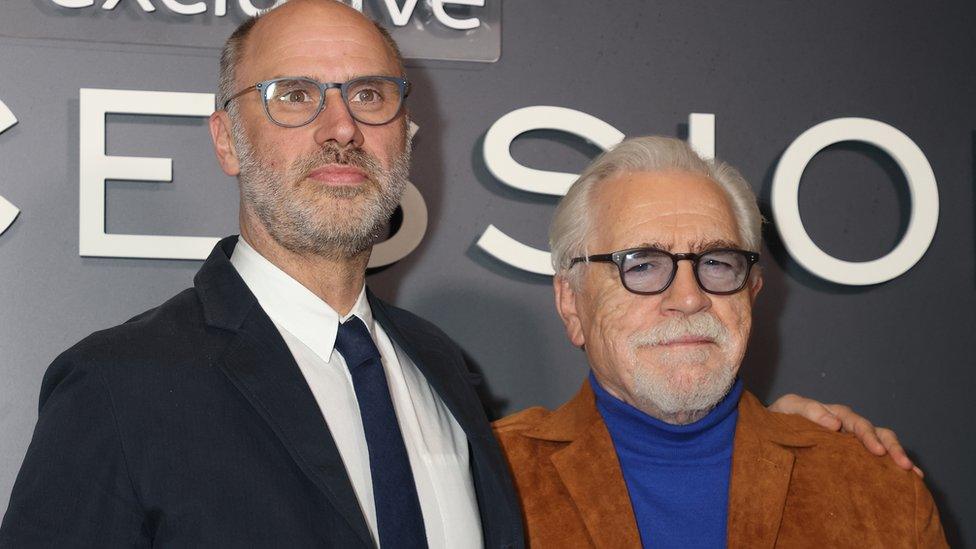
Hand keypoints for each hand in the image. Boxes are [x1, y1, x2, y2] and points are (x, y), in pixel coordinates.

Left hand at [768, 393, 921, 477]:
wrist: (770, 430)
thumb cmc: (779, 418)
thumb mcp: (789, 408)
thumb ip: (808, 410)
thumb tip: (835, 423)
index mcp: (833, 413)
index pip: (855, 421)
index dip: (867, 435)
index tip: (876, 451)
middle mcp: (847, 425)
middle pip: (876, 432)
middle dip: (891, 447)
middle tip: (902, 465)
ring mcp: (850, 440)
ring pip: (882, 443)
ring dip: (898, 455)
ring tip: (913, 473)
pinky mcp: (851, 455)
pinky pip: (876, 458)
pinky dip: (894, 465)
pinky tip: (910, 479)